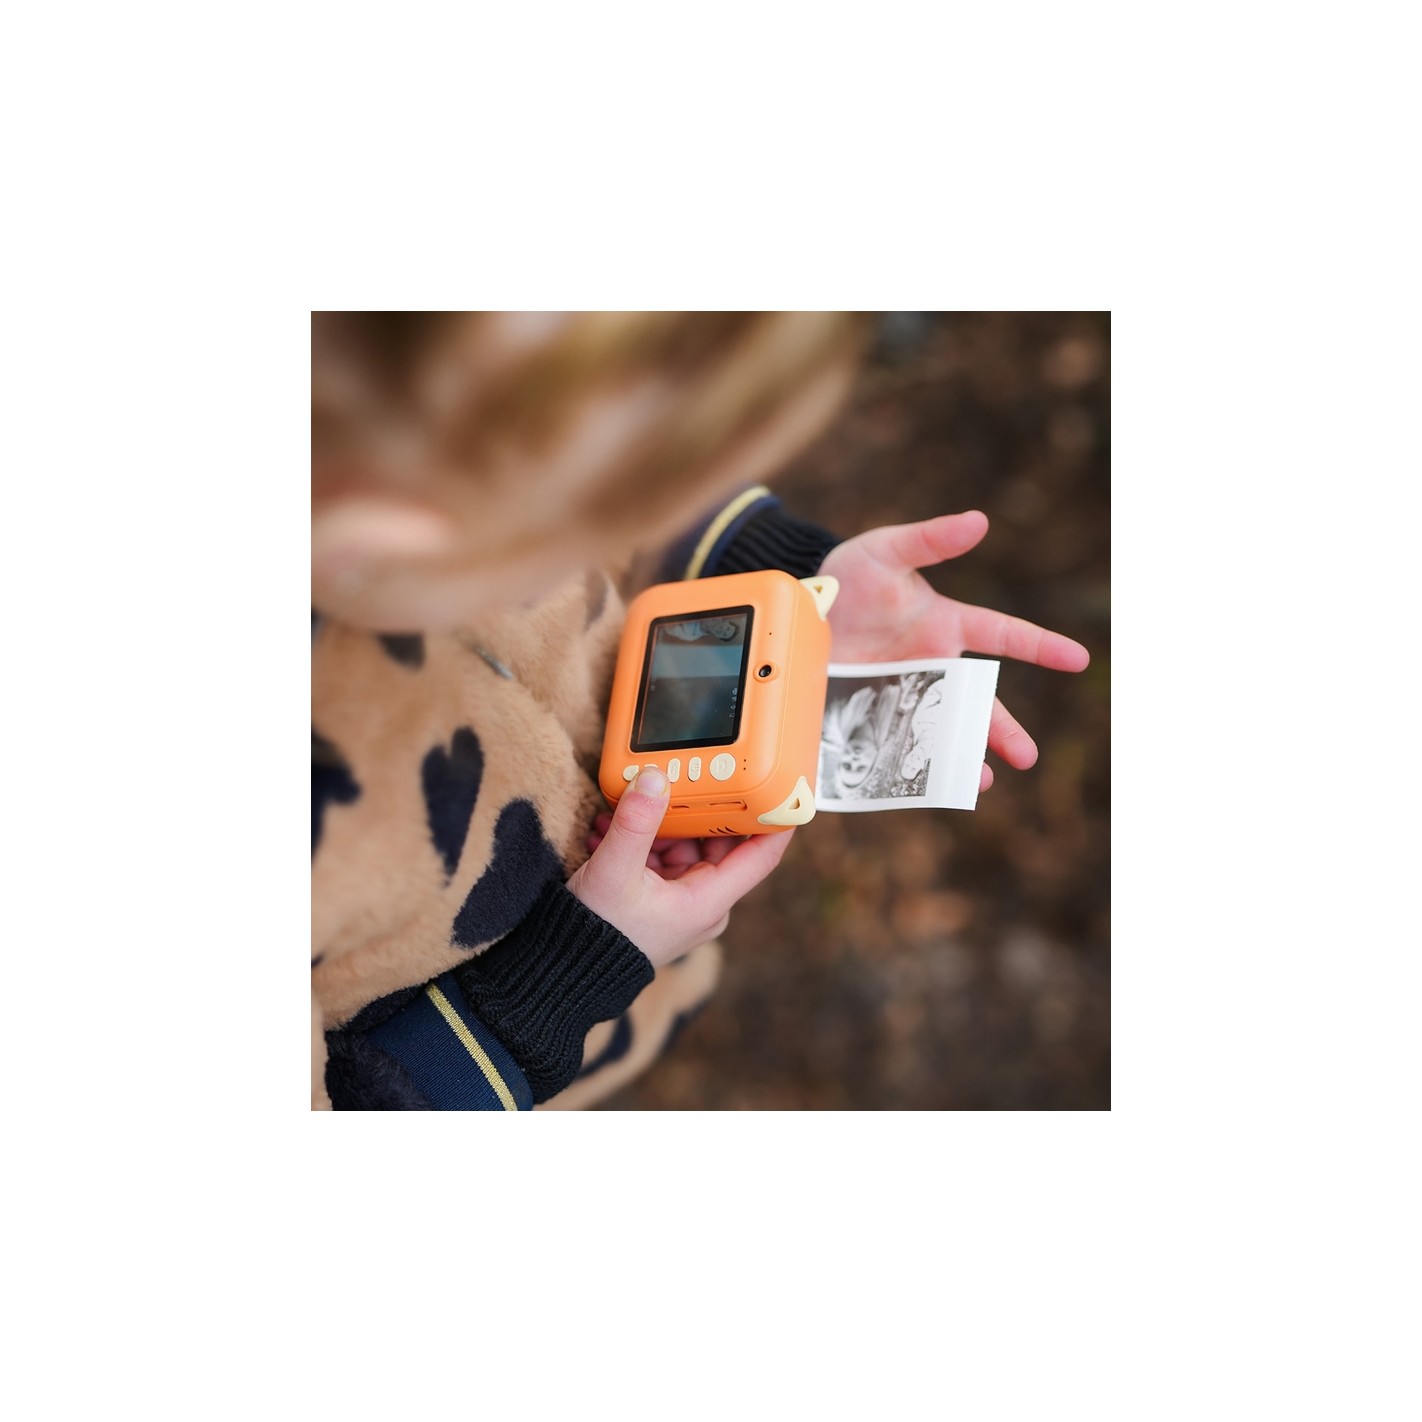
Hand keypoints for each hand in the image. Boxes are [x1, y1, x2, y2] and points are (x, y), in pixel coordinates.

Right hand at [568, 768, 792, 966]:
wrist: (563, 971)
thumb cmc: (595, 933)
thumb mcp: (614, 871)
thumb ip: (636, 822)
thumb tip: (656, 778)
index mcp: (708, 901)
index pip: (762, 854)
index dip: (776, 819)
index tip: (784, 784)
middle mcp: (703, 903)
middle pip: (718, 841)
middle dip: (694, 808)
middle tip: (674, 778)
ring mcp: (681, 902)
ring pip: (684, 845)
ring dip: (655, 824)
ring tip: (620, 811)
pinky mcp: (659, 901)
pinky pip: (661, 858)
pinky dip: (640, 841)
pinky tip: (608, 829)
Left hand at [817, 510, 1088, 789]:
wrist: (802, 609)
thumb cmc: (851, 574)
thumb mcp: (885, 550)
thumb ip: (930, 540)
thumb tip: (979, 521)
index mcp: (946, 626)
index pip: (1003, 635)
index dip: (1041, 645)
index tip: (1078, 659)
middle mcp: (932, 667)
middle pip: (978, 703)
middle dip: (1004, 730)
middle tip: (1027, 757)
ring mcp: (904, 695)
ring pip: (944, 731)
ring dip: (963, 757)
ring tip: (979, 782)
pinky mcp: (874, 715)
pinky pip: (899, 745)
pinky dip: (910, 767)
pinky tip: (921, 787)